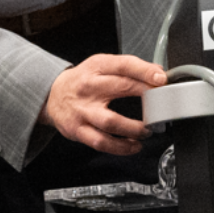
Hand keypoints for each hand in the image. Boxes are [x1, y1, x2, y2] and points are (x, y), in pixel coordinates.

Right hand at [39, 52, 167, 154]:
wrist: (52, 95)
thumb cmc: (83, 81)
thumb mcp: (102, 66)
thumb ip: (129, 68)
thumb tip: (158, 72)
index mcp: (97, 67)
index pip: (123, 65)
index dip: (144, 71)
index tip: (161, 78)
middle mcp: (89, 87)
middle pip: (121, 88)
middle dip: (146, 96)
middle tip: (161, 104)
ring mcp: (83, 110)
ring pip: (111, 121)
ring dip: (134, 128)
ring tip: (147, 130)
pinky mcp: (78, 130)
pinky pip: (101, 142)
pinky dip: (120, 147)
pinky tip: (133, 146)